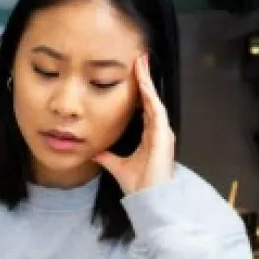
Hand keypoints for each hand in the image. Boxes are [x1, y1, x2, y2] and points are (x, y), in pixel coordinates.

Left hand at [93, 54, 174, 193]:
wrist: (148, 199)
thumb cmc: (139, 185)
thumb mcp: (117, 166)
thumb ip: (108, 157)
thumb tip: (95, 152)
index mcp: (150, 136)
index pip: (144, 107)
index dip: (140, 91)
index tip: (134, 74)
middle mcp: (159, 131)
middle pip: (151, 99)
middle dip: (145, 79)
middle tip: (140, 59)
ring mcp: (163, 132)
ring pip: (154, 100)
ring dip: (148, 81)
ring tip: (141, 63)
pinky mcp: (163, 135)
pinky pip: (157, 110)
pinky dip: (151, 95)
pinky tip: (144, 82)